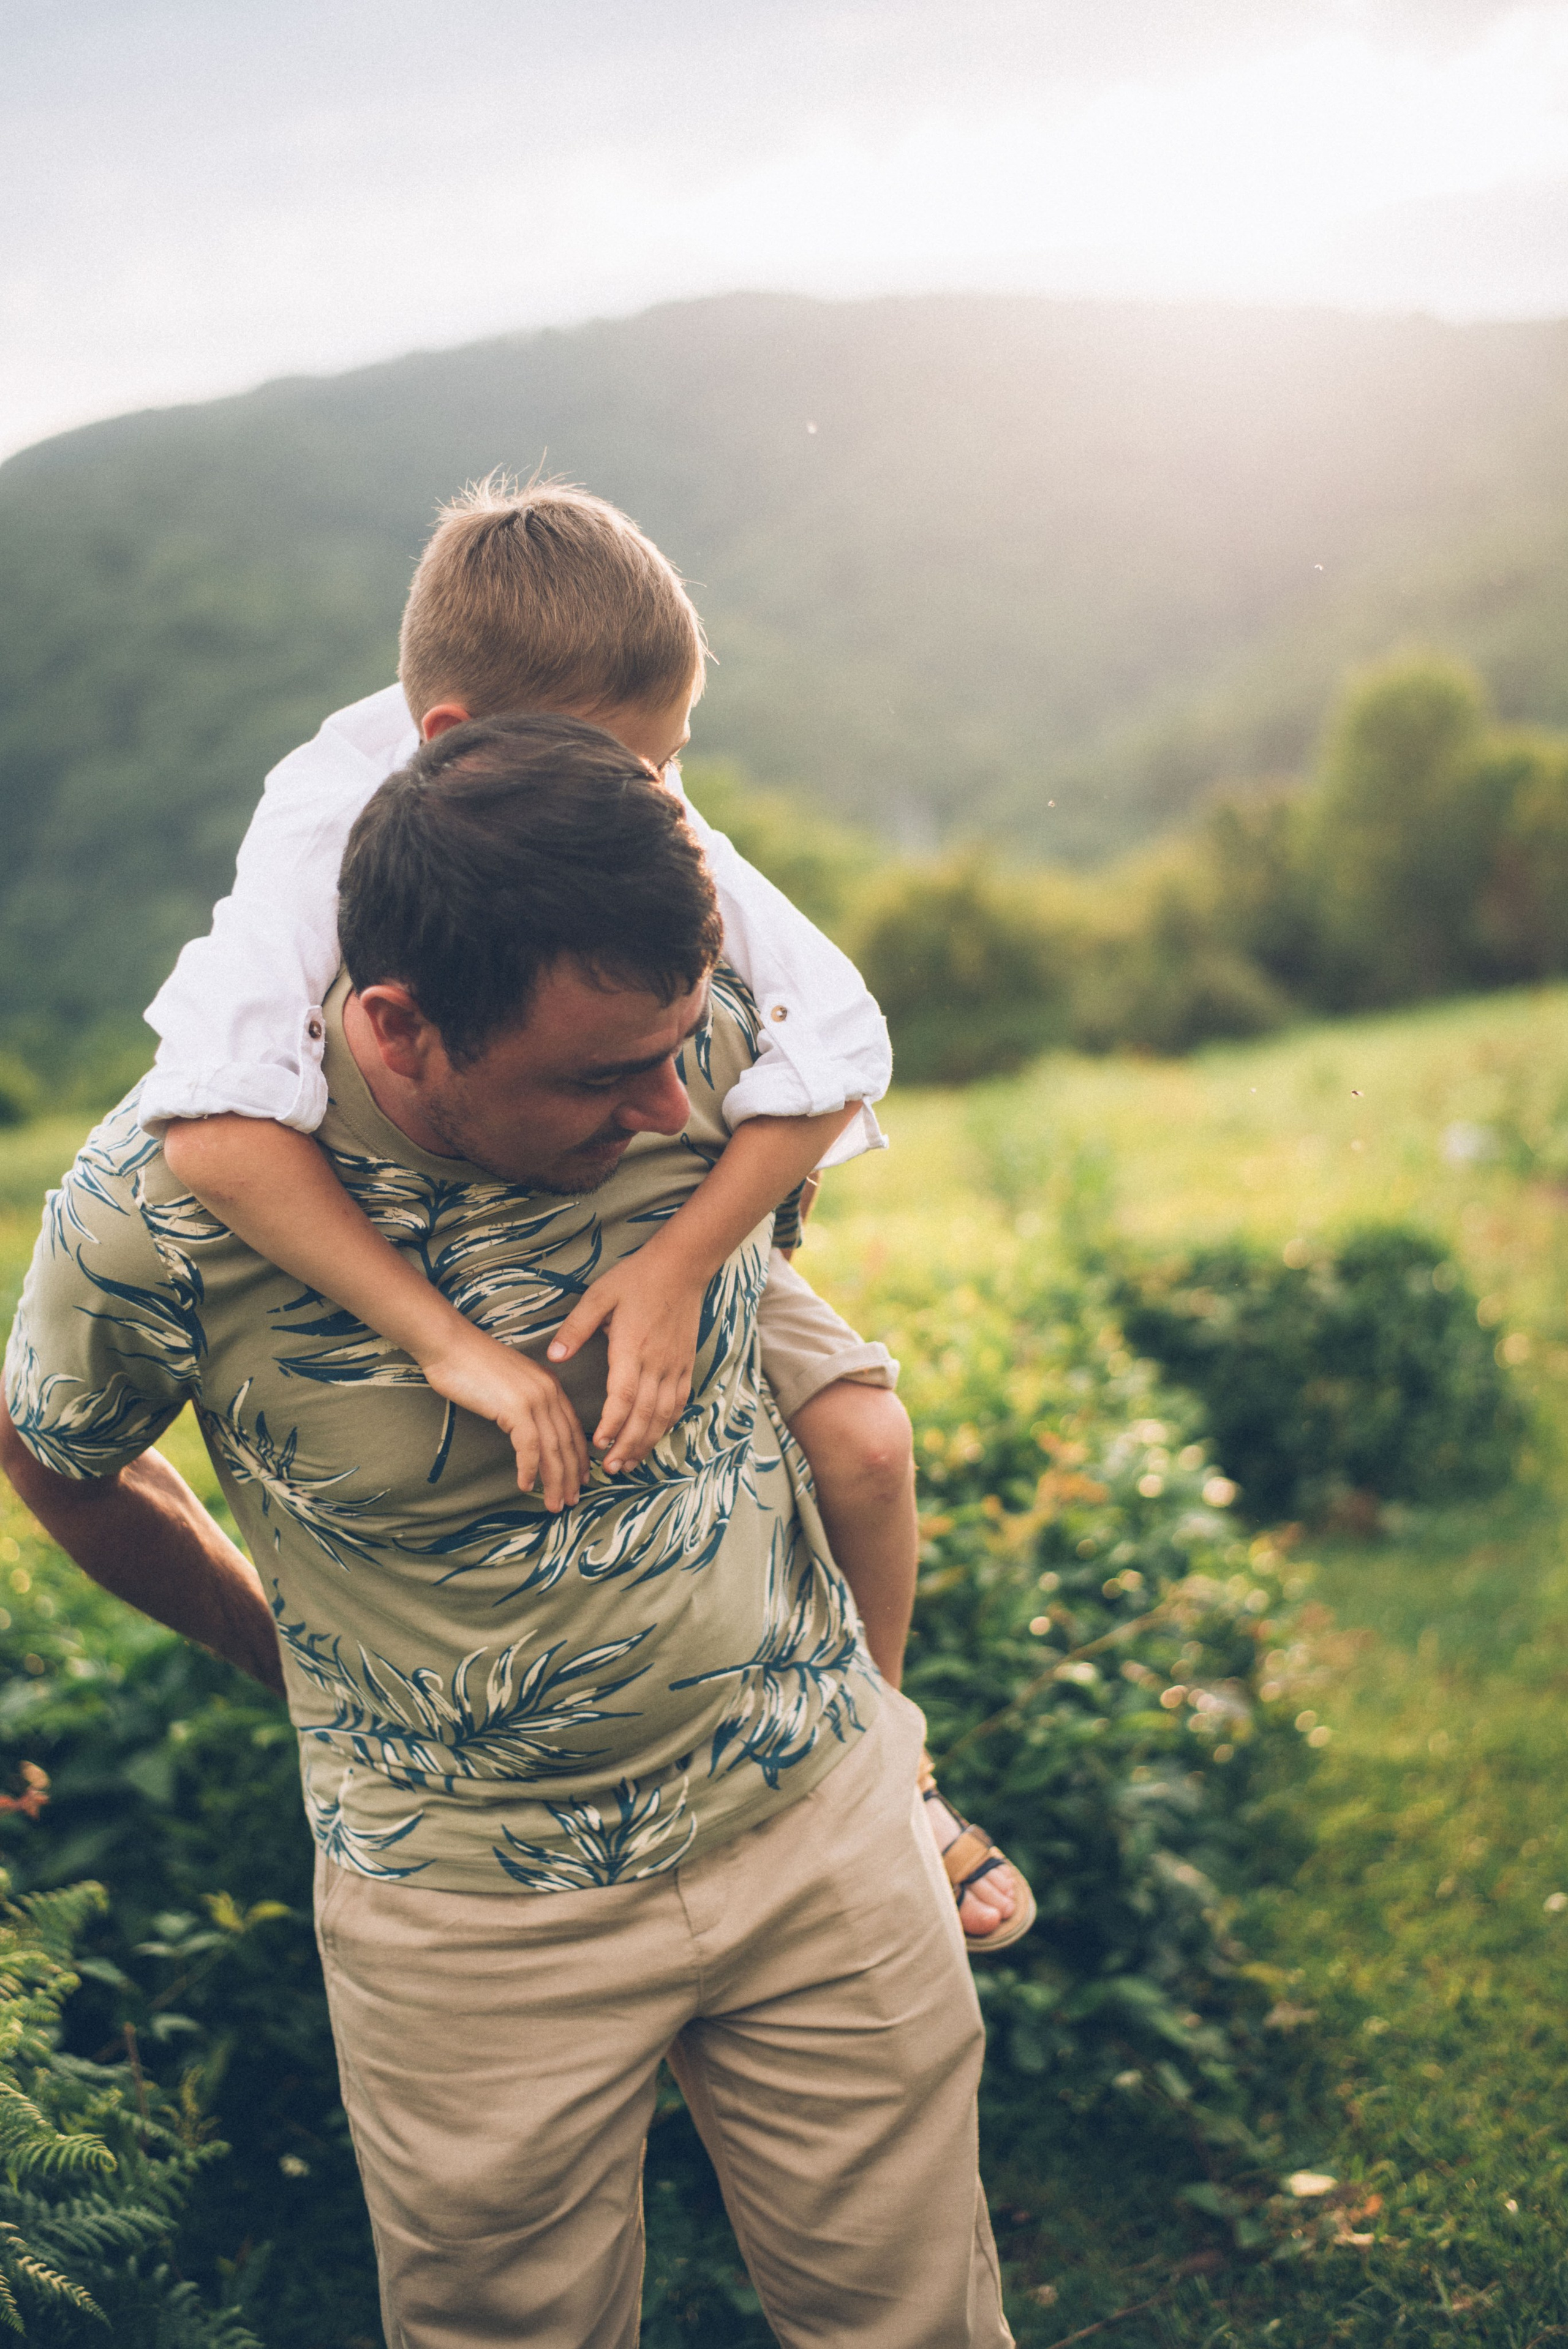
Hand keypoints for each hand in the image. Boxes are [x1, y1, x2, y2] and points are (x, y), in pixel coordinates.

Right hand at [418, 1324, 588, 1509]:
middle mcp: (549, 1391)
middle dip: (571, 1476)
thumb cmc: (470, 1366)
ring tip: (553, 1504)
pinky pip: (529, 1447)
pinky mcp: (516, 1406)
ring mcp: (535, 1398)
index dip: (578, 1458)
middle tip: (570, 1502)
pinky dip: (529, 1470)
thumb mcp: (508, 1385)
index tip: (579, 1480)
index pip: (572, 1428)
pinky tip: (526, 1486)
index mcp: (550, 1385)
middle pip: (567, 1442)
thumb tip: (525, 1432)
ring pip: (553, 1449)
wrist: (450, 1345)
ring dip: (554, 1481)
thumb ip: (522, 1405)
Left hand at [548, 1252, 704, 1472]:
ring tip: (629, 1462)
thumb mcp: (598, 1296)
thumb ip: (575, 1328)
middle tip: (611, 1468)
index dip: (613, 1424)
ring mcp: (675, 1365)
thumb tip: (553, 1357)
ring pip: (664, 1414)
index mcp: (632, 1347)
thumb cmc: (636, 1279)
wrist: (681, 1266)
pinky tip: (653, 1437)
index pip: (624, 1397)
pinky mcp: (686, 1364)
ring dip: (647, 1441)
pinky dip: (667, 1424)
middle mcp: (656, 1362)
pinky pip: (679, 1402)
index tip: (599, 1444)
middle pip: (645, 1415)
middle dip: (628, 1445)